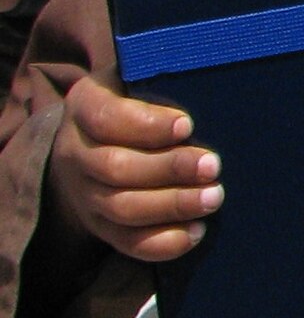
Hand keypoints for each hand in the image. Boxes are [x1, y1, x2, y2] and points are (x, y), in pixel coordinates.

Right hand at [47, 75, 219, 261]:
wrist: (91, 143)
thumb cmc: (134, 100)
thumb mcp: (136, 76)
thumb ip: (163, 75)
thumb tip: (212, 76)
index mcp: (84, 107)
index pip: (105, 118)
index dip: (146, 124)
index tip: (187, 125)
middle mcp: (76, 153)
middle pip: (115, 168)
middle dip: (168, 169)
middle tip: (213, 165)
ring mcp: (86, 194)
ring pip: (122, 207)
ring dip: (172, 205)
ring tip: (213, 197)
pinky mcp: (101, 226)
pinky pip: (127, 242)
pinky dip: (163, 241)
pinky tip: (197, 230)